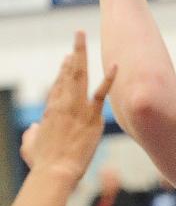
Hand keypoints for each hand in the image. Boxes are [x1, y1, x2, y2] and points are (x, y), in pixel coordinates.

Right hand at [20, 32, 115, 186]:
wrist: (55, 170)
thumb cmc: (42, 163)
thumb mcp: (30, 146)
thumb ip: (32, 135)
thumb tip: (33, 130)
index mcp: (50, 110)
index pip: (58, 85)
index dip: (64, 71)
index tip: (69, 59)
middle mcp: (62, 103)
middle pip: (68, 73)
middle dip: (74, 52)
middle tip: (78, 35)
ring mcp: (77, 107)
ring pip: (79, 75)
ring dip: (82, 54)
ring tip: (83, 36)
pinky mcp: (91, 115)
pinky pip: (101, 93)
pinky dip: (109, 79)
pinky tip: (116, 65)